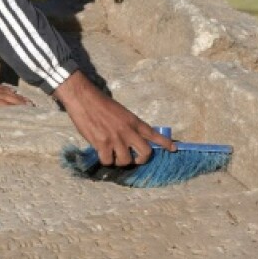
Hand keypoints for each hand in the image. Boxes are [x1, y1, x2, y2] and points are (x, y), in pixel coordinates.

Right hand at [52, 71, 174, 165]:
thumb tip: (130, 139)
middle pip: (145, 153)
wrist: (84, 98)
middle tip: (134, 159)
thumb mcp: (120, 112)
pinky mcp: (102, 144)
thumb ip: (127, 125)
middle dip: (141, 159)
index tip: (174, 148)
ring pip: (126, 161)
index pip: (154, 134)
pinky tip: (101, 153)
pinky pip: (108, 161)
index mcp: (133, 121)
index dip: (165, 143)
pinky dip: (105, 160)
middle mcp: (128, 131)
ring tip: (113, 155)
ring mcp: (115, 139)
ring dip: (120, 161)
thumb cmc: (100, 102)